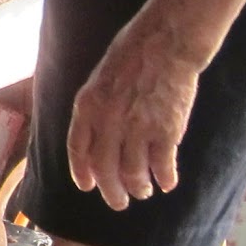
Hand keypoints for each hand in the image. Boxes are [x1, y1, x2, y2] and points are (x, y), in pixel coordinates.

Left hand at [66, 21, 202, 211]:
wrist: (166, 43)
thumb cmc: (132, 56)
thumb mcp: (99, 80)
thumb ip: (95, 110)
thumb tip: (96, 140)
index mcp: (87, 106)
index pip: (77, 149)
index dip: (81, 172)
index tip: (88, 186)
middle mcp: (108, 121)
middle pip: (105, 169)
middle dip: (111, 191)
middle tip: (119, 203)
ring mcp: (137, 127)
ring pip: (133, 173)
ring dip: (139, 187)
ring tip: (143, 192)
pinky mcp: (165, 130)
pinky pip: (163, 165)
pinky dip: (165, 179)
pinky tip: (167, 184)